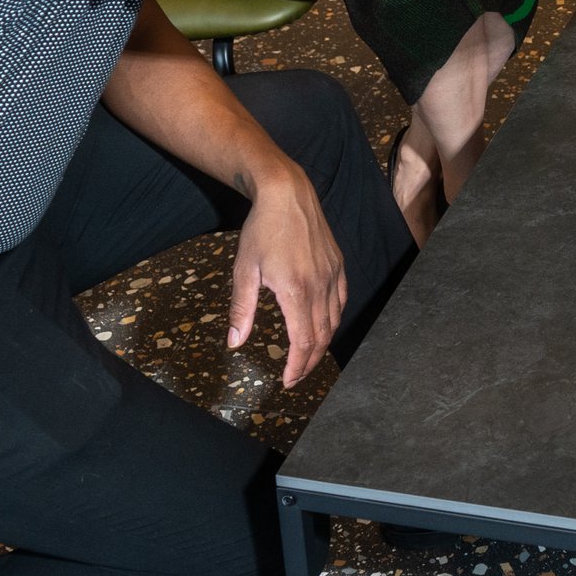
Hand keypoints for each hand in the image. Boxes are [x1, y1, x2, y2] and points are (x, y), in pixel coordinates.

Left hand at [228, 166, 346, 388]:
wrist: (287, 194)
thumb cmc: (261, 230)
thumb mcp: (244, 269)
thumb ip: (241, 309)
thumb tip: (234, 343)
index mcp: (295, 290)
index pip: (302, 341)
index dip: (297, 366)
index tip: (288, 381)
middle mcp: (320, 286)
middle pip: (322, 336)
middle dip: (310, 362)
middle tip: (296, 377)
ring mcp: (333, 274)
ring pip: (334, 321)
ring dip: (322, 344)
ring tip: (307, 358)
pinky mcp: (338, 265)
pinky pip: (341, 301)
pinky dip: (333, 320)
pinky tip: (323, 326)